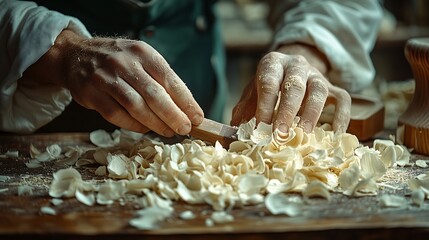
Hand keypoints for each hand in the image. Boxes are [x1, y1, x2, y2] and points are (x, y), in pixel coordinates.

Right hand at [23, 30, 203, 136]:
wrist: (75, 55)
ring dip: (156, 123)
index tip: (198, 117)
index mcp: (143, 53)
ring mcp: (105, 78)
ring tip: (169, 132)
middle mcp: (124, 63)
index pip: (170, 79)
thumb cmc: (118, 61)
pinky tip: (145, 129)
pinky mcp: (91, 94)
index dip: (186, 101)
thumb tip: (186, 107)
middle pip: (155, 95)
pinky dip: (133, 125)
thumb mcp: (141, 59)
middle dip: (174, 115)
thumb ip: (161, 79)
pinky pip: (116, 115)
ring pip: (136, 106)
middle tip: (185, 128)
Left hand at [231, 43, 350, 132]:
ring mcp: (317, 75)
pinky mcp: (333, 87)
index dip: (264, 106)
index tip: (260, 127)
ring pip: (319, 90)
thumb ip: (245, 110)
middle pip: (295, 85)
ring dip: (312, 114)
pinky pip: (343, 99)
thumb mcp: (252, 93)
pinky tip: (335, 136)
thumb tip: (237, 134)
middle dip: (287, 111)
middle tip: (281, 134)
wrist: (291, 69)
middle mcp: (296, 65)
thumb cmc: (268, 86)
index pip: (268, 83)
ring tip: (304, 135)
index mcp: (273, 64)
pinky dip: (341, 117)